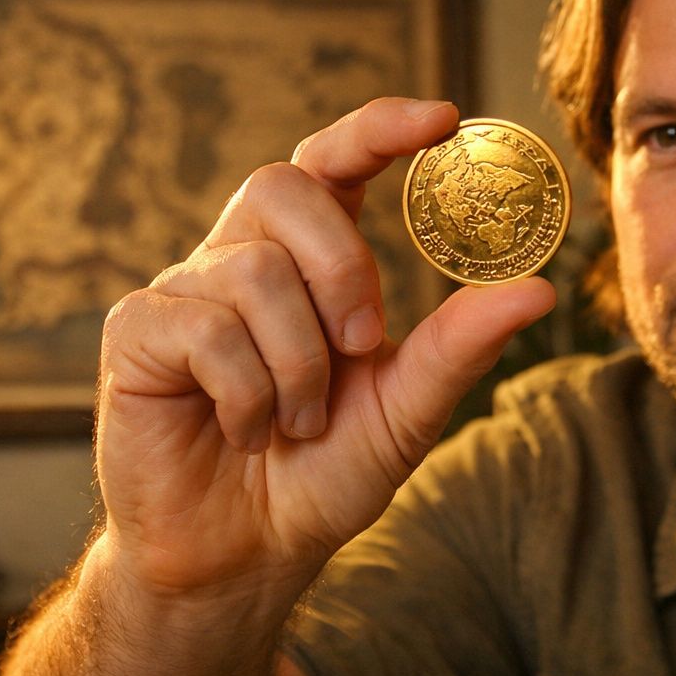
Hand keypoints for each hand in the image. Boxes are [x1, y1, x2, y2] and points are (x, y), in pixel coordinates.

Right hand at [92, 98, 557, 602]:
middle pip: (284, 187)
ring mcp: (185, 291)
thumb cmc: (323, 475)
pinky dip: (245, 394)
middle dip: (341, 268)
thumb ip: (458, 347)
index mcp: (309, 261)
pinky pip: (202, 327)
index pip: (333, 161)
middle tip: (361, 348)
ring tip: (296, 424)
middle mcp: (243, 257)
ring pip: (253, 271)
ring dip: (298, 366)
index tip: (440, 119)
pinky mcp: (138, 333)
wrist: (248, 555)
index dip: (377, 128)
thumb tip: (537, 289)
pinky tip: (244, 433)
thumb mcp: (405, 411)